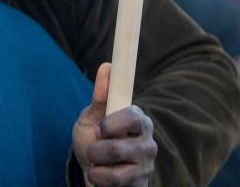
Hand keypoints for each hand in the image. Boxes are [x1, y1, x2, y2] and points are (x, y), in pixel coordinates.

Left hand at [72, 63, 156, 186]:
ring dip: (95, 166)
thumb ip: (100, 96)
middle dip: (95, 150)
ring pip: (115, 171)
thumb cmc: (94, 139)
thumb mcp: (92, 117)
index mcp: (137, 120)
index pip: (133, 117)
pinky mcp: (142, 185)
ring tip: (95, 163)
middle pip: (118, 148)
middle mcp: (147, 142)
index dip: (114, 124)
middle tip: (92, 148)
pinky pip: (115, 184)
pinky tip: (101, 175)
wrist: (94, 171)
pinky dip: (99, 179)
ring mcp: (146, 166)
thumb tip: (107, 66)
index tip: (100, 128)